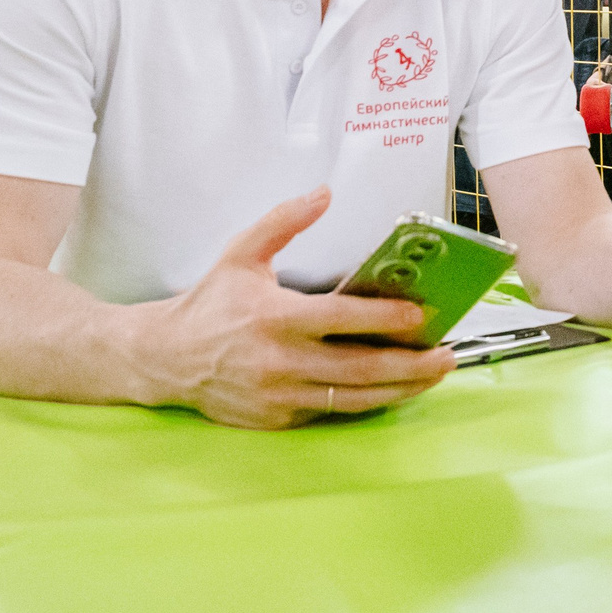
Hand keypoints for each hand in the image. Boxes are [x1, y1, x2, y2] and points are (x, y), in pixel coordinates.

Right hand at [146, 188, 458, 428]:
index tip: (423, 315)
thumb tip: (323, 192)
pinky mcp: (277, 419)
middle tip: (448, 354)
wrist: (163, 359)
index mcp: (275, 317)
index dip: (386, 319)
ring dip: (400, 389)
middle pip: (360, 369)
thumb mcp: (241, 252)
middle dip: (411, 364)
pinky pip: (331, 413)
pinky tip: (394, 390)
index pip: (342, 320)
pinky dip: (365, 403)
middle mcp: (280, 362)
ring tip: (433, 375)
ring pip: (352, 399)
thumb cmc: (209, 303)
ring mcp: (279, 396)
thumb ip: (284, 222)